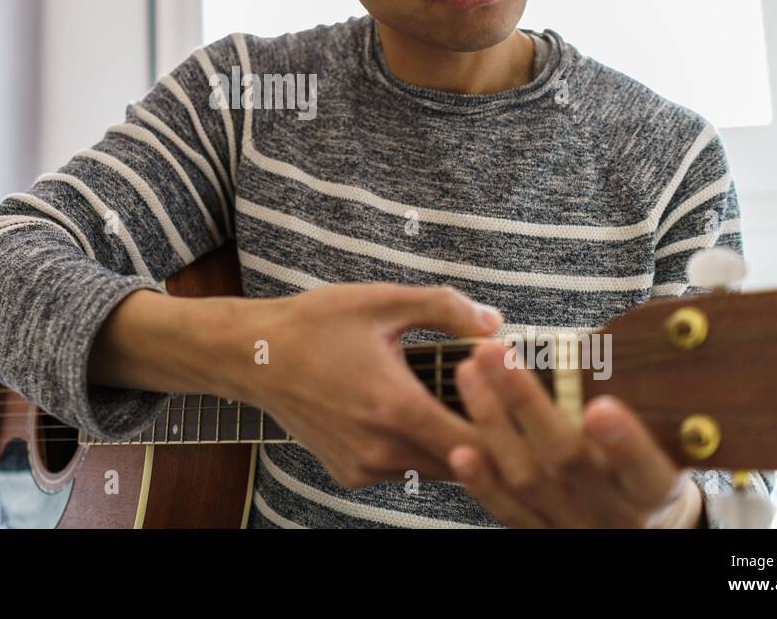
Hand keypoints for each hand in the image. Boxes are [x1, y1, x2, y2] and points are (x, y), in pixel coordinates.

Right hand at [243, 283, 503, 488]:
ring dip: (453, 444)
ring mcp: (363, 467)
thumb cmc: (314, 325)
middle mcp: (380, 449)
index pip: (477, 442)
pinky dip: (418, 449)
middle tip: (504, 404)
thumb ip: (446, 308)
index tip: (523, 405)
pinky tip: (417, 415)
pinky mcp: (350, 474)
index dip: (507, 427)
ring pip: (434, 470)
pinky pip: (403, 470)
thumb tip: (495, 325)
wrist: (253, 356)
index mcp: (395, 407)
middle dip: (487, 435)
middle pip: (462, 462)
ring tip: (463, 405)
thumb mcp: (383, 301)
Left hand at [446, 340, 703, 527]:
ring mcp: (573, 525)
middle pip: (568, 460)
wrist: (638, 533)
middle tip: (494, 352)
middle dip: (526, 403)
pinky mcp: (539, 535)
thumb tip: (595, 346)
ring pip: (527, 479)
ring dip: (492, 424)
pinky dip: (482, 482)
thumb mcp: (662, 452)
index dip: (624, 442)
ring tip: (468, 373)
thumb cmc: (645, 477)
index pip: (645, 470)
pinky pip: (506, 511)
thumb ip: (636, 410)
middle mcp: (612, 513)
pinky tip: (460, 451)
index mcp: (652, 492)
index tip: (601, 407)